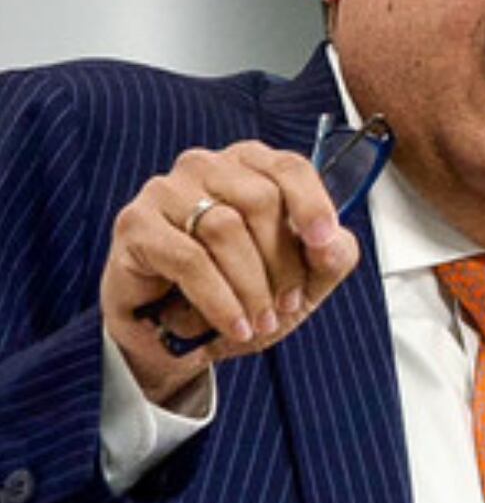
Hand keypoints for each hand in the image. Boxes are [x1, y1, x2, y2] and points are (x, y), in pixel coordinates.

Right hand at [101, 141, 361, 405]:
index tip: (323, 242)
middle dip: (282, 263)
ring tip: (260, 322)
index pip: (289, 167)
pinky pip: (189, 259)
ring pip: (225, 228)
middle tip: (287, 304)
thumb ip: (331, 256)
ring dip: (251, 287)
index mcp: (251, 166)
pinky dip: (220, 299)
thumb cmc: (241, 293)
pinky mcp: (135, 224)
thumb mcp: (303, 279)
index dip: (312, 203)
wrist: (178, 336)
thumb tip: (330, 243)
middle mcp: (207, 166)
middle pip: (261, 200)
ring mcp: (166, 190)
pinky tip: (235, 326)